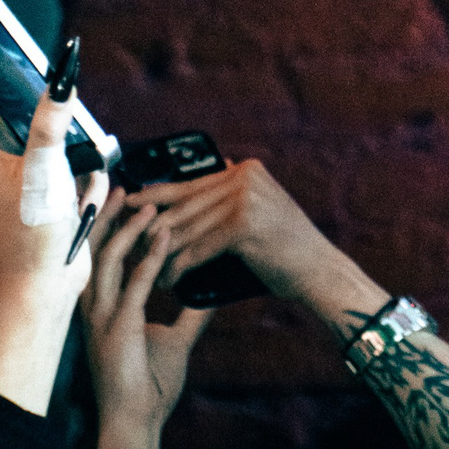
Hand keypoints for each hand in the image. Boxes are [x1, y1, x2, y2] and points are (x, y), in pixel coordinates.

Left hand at [0, 57, 105, 308]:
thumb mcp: (43, 169)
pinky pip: (72, 165)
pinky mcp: (46, 190)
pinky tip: (83, 202)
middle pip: (11, 108)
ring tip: (73, 177)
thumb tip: (61, 80)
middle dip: (36, 100)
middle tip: (52, 83)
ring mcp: (22, 174)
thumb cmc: (31, 231)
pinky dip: (84, 178)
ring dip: (70, 149)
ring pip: (51, 137)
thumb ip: (51, 122)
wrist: (47, 285)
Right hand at [81, 189, 213, 437]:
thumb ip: (189, 316)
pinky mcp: (116, 327)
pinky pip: (133, 284)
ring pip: (108, 259)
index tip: (131, 200)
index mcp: (103, 307)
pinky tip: (165, 237)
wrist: (138, 422)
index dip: (113, 226)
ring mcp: (101, 317)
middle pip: (95, 249)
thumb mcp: (175, 342)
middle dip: (109, 216)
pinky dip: (149, 257)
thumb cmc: (150, 386)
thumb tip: (209, 297)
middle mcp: (95, 307)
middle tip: (127, 187)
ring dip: (131, 229)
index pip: (102, 256)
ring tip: (150, 204)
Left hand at [141, 158, 336, 302]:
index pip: (191, 183)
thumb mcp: (260, 209)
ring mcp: (245, 199)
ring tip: (146, 268)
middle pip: (186, 205)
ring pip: (189, 229)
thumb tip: (198, 192)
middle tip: (129, 243)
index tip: (130, 202)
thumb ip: (232, 197)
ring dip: (164, 252)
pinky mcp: (244, 225)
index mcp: (246, 170)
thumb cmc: (286, 249)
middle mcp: (244, 177)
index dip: (156, 194)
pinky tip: (168, 279)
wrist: (319, 270)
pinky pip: (200, 248)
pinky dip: (181, 266)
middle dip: (155, 227)